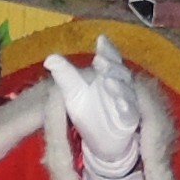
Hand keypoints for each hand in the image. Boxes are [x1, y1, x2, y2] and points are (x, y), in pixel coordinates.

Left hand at [44, 37, 147, 174]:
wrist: (100, 139)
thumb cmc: (88, 109)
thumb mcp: (72, 92)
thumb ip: (64, 74)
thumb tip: (49, 57)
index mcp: (107, 75)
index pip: (110, 59)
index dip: (107, 50)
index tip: (101, 40)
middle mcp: (120, 86)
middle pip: (119, 73)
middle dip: (111, 66)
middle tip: (100, 60)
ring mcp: (126, 103)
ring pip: (126, 92)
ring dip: (118, 86)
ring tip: (108, 81)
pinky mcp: (129, 120)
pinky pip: (129, 113)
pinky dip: (126, 108)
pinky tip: (120, 104)